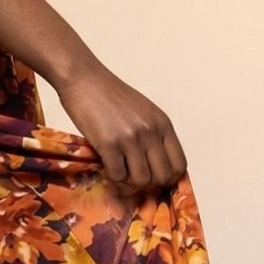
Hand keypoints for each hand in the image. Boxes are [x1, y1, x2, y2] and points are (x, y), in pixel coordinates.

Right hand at [55, 55, 187, 195]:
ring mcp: (130, 138)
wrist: (83, 79)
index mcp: (163, 124)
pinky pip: (118, 176)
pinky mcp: (108, 143)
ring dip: (129, 182)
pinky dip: (113, 177)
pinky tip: (107, 166)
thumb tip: (155, 165)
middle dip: (149, 184)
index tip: (155, 179)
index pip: (179, 165)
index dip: (169, 179)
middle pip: (163, 177)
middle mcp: (150, 131)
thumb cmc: (109, 95)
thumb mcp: (143, 111)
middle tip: (134, 178)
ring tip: (119, 171)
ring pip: (141, 180)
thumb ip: (153, 135)